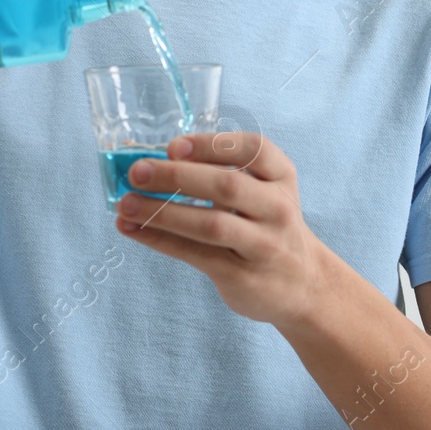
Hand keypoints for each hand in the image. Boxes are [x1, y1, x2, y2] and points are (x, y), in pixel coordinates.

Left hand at [116, 131, 321, 329]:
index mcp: (281, 177)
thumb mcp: (262, 192)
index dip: (212, 145)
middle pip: (227, 186)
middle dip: (176, 176)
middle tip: (137, 172)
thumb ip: (218, 172)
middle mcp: (278, 208)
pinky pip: (197, 255)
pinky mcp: (244, 276)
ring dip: (162, 212)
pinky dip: (160, 240)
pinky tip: (133, 229)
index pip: (254, 150)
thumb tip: (148, 158)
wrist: (304, 284)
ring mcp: (264, 245)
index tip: (174, 146)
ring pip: (211, 225)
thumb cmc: (267, 225)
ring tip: (125, 204)